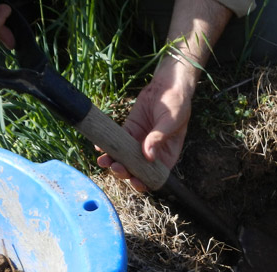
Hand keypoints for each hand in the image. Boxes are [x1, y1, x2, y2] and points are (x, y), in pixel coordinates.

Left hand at [96, 63, 191, 192]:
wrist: (168, 85)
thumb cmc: (177, 104)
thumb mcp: (171, 121)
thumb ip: (159, 138)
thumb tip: (148, 156)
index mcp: (167, 154)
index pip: (155, 175)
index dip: (145, 181)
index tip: (135, 181)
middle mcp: (153, 152)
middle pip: (137, 169)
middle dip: (125, 171)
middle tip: (116, 167)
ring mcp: (139, 142)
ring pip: (125, 157)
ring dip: (114, 161)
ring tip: (103, 160)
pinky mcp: (130, 130)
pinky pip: (117, 141)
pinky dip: (108, 145)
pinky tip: (100, 147)